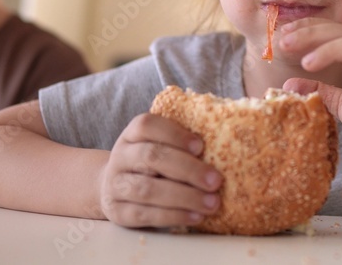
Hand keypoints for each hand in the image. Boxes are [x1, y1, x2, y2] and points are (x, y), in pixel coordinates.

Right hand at [99, 113, 222, 227]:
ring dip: (184, 197)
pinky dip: (173, 216)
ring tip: (211, 203)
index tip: (200, 146)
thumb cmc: (151, 166)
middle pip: (151, 157)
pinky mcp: (118, 212)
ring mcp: (115, 185)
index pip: (146, 125)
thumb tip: (226, 143)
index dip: (174, 134)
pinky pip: (144, 214)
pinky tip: (195, 216)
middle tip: (216, 180)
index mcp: (132, 135)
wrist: (115, 189)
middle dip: (188, 169)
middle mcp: (120, 156)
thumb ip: (182, 145)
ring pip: (147, 189)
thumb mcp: (160, 148)